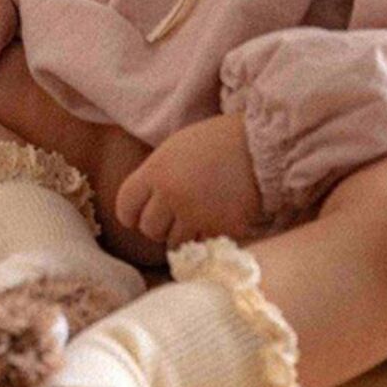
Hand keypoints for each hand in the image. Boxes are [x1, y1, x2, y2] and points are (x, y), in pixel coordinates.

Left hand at [115, 112, 267, 247]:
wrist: (260, 144)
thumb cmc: (218, 140)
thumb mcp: (176, 147)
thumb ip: (157, 174)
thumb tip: (143, 202)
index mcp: (156, 170)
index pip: (125, 205)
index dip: (130, 213)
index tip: (137, 215)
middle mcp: (171, 195)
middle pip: (148, 229)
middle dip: (159, 225)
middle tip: (174, 215)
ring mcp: (196, 214)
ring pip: (173, 243)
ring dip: (181, 235)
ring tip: (197, 218)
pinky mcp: (220, 229)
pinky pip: (201, 245)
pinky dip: (205, 238)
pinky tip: (214, 221)